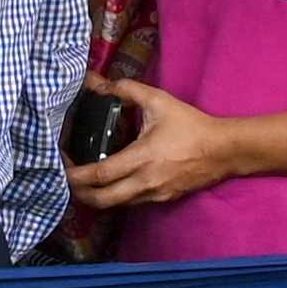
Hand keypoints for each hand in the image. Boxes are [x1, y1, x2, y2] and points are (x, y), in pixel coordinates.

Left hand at [60, 78, 235, 210]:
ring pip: (115, 205)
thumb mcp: (159, 101)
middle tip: (66, 179)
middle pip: (101, 200)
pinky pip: (131, 203)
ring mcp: (154, 195)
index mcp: (142, 158)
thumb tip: (97, 82)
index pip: (100, 174)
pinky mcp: (162, 200)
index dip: (75, 174)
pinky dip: (115, 196)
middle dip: (78, 193)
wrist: (225, 150)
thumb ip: (127, 90)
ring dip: (96, 196)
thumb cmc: (191, 125)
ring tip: (83, 181)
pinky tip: (109, 182)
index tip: (61, 165)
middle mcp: (145, 182)